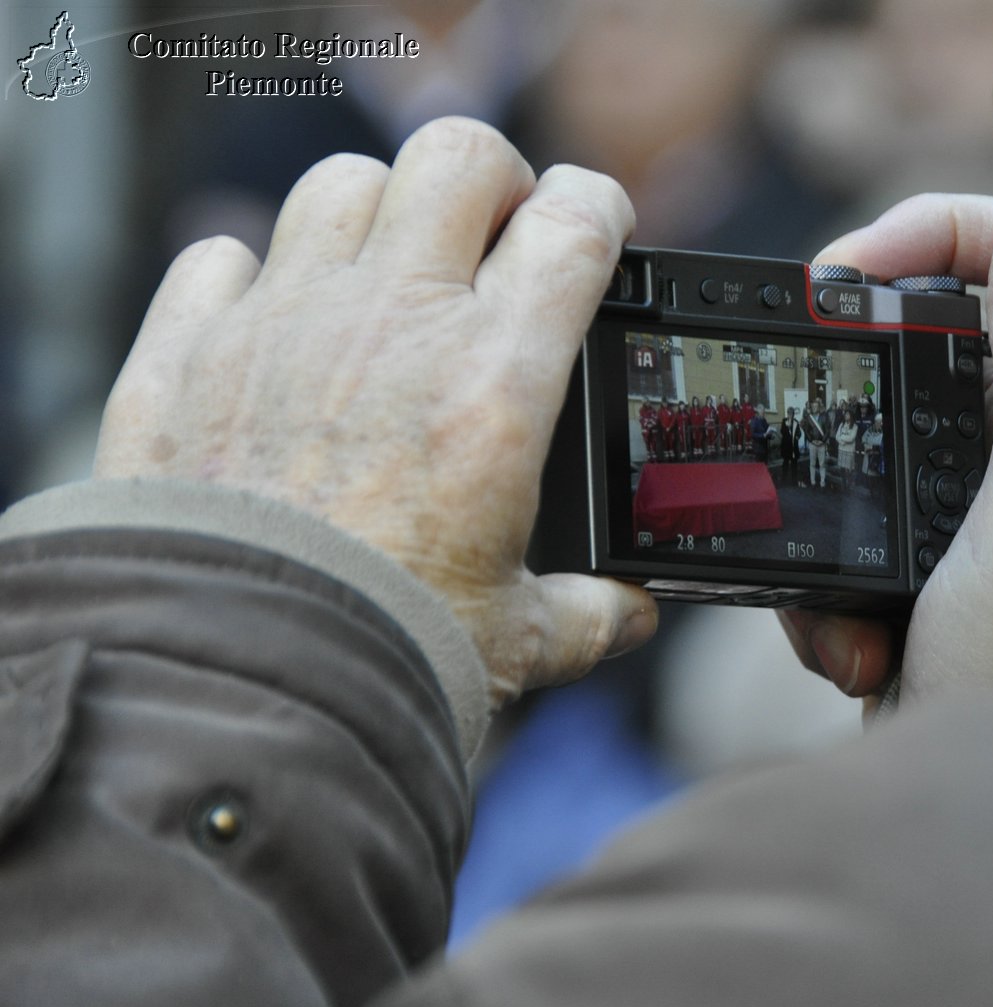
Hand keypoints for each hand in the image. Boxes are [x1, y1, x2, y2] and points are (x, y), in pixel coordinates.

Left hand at [95, 118, 657, 703]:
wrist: (234, 686)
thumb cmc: (381, 655)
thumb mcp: (519, 640)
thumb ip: (590, 613)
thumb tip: (629, 614)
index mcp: (495, 384)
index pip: (575, 225)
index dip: (601, 211)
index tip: (598, 234)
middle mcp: (395, 327)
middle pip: (459, 158)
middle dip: (494, 180)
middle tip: (495, 239)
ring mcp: (283, 325)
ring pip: (343, 187)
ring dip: (379, 216)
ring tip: (386, 281)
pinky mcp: (188, 353)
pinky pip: (223, 256)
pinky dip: (253, 277)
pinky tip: (275, 332)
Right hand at [779, 195, 992, 708]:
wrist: (975, 823)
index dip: (936, 232)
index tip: (845, 273)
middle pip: (947, 319)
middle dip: (860, 356)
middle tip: (800, 372)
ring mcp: (982, 496)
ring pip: (880, 417)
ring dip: (836, 485)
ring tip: (845, 569)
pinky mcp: (925, 549)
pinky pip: (849, 507)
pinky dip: (826, 570)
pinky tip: (854, 637)